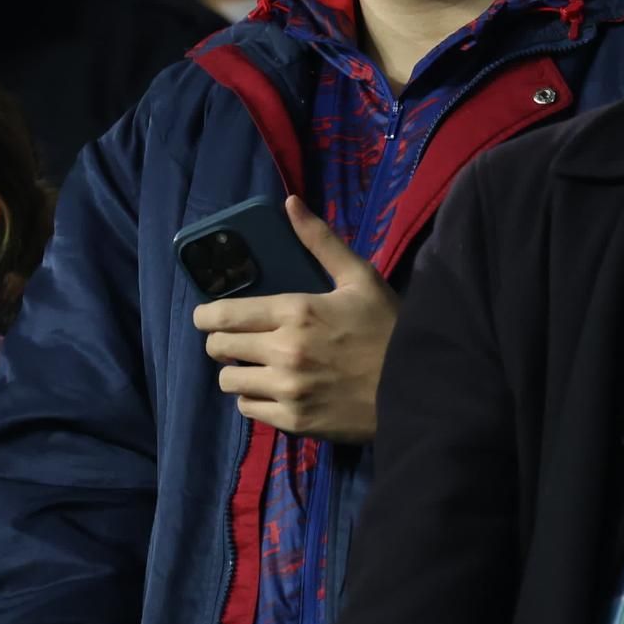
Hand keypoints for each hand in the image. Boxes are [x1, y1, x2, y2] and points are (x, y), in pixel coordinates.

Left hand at [193, 196, 399, 442]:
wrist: (416, 385)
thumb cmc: (387, 327)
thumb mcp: (359, 277)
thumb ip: (320, 241)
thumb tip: (289, 203)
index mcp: (296, 311)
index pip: (223, 316)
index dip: (206, 316)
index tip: (208, 317)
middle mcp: (284, 351)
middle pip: (219, 348)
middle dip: (222, 342)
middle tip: (238, 340)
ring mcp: (287, 389)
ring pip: (229, 382)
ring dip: (237, 372)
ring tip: (256, 366)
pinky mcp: (294, 420)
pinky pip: (249, 410)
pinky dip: (255, 399)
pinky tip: (273, 389)